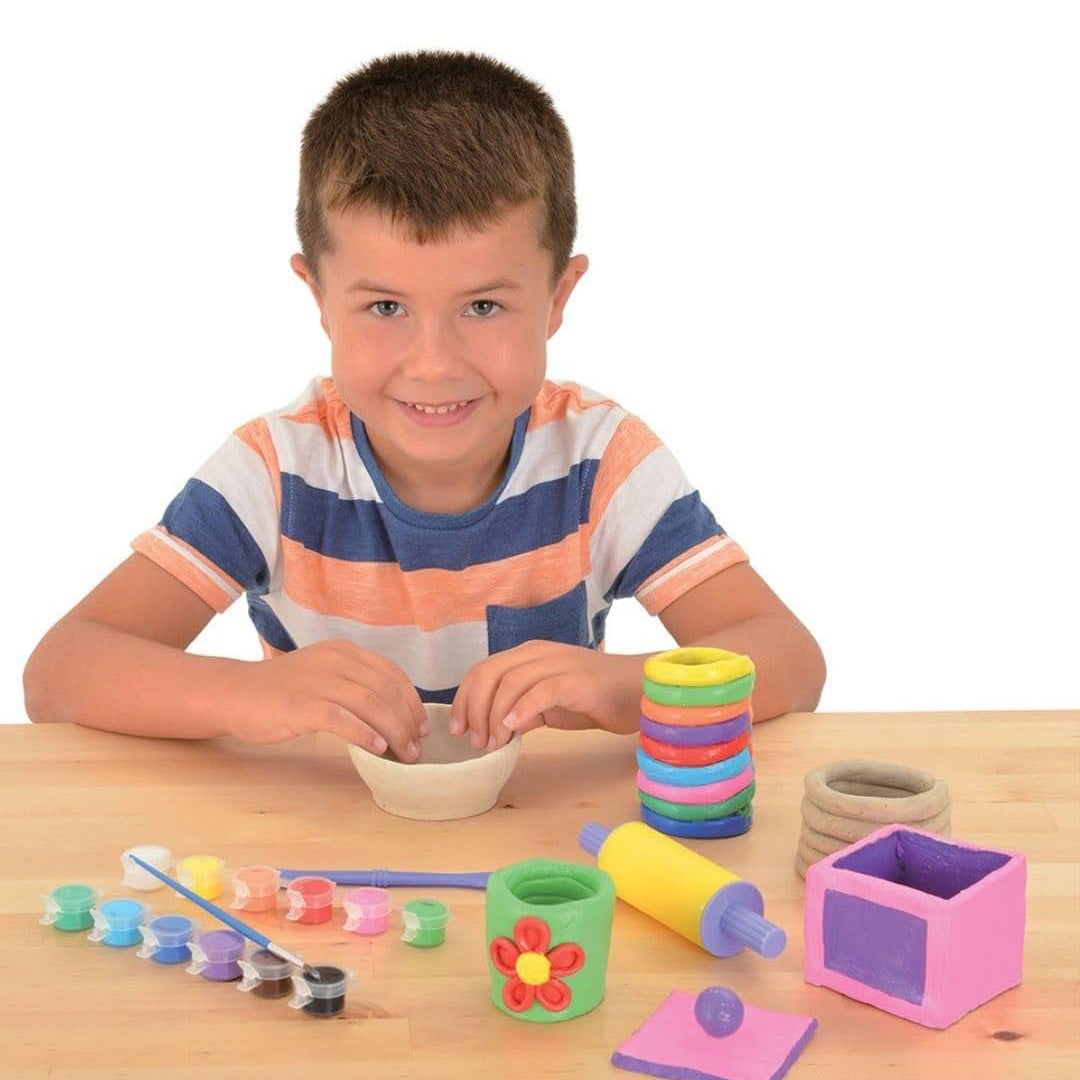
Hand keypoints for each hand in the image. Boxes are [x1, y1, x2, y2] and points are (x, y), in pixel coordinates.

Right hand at [227, 640, 427, 759]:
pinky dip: (365, 734)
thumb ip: (353, 684)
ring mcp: (318, 680)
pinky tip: (378, 748)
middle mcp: (335, 660)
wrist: (235, 693)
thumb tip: (392, 714)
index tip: (421, 725)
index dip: (412, 700)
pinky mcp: (302, 704)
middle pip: (385, 690)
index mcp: (344, 651)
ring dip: (394, 731)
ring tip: (404, 753)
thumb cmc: (282, 690)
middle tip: (417, 745)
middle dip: (407, 720)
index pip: (391, 673)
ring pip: (370, 704)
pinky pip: (343, 719)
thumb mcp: (322, 674)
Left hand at [449, 641, 639, 750]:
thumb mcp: (549, 704)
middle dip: (474, 708)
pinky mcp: (579, 681)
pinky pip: (543, 690)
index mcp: (529, 655)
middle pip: (490, 672)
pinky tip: (513, 729)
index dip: (464, 699)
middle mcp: (540, 653)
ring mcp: (560, 664)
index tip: (459, 729)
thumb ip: (522, 711)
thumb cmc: (595, 697)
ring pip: (512, 681)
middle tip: (475, 742)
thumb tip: (492, 730)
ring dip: (495, 715)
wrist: (640, 690)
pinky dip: (523, 708)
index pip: (483, 669)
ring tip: (494, 744)